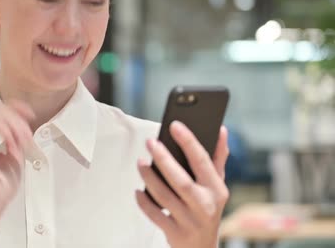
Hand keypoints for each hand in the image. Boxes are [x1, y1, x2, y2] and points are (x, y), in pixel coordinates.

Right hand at [0, 100, 34, 222]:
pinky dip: (1, 129)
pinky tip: (9, 142)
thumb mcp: (17, 153)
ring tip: (18, 141)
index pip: (1, 112)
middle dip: (16, 120)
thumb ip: (18, 135)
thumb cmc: (3, 182)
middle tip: (25, 136)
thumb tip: (23, 120)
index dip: (16, 108)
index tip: (31, 114)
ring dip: (11, 125)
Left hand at [135, 121, 229, 247]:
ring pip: (165, 196)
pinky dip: (144, 202)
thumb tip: (221, 130)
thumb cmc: (208, 208)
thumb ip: (218, 158)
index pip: (202, 161)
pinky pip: (155, 215)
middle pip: (181, 180)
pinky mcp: (175, 233)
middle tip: (150, 142)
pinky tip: (137, 190)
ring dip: (150, 178)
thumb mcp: (218, 185)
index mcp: (216, 189)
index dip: (189, 142)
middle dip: (164, 159)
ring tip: (141, 162)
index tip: (175, 125)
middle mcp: (205, 205)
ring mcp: (190, 221)